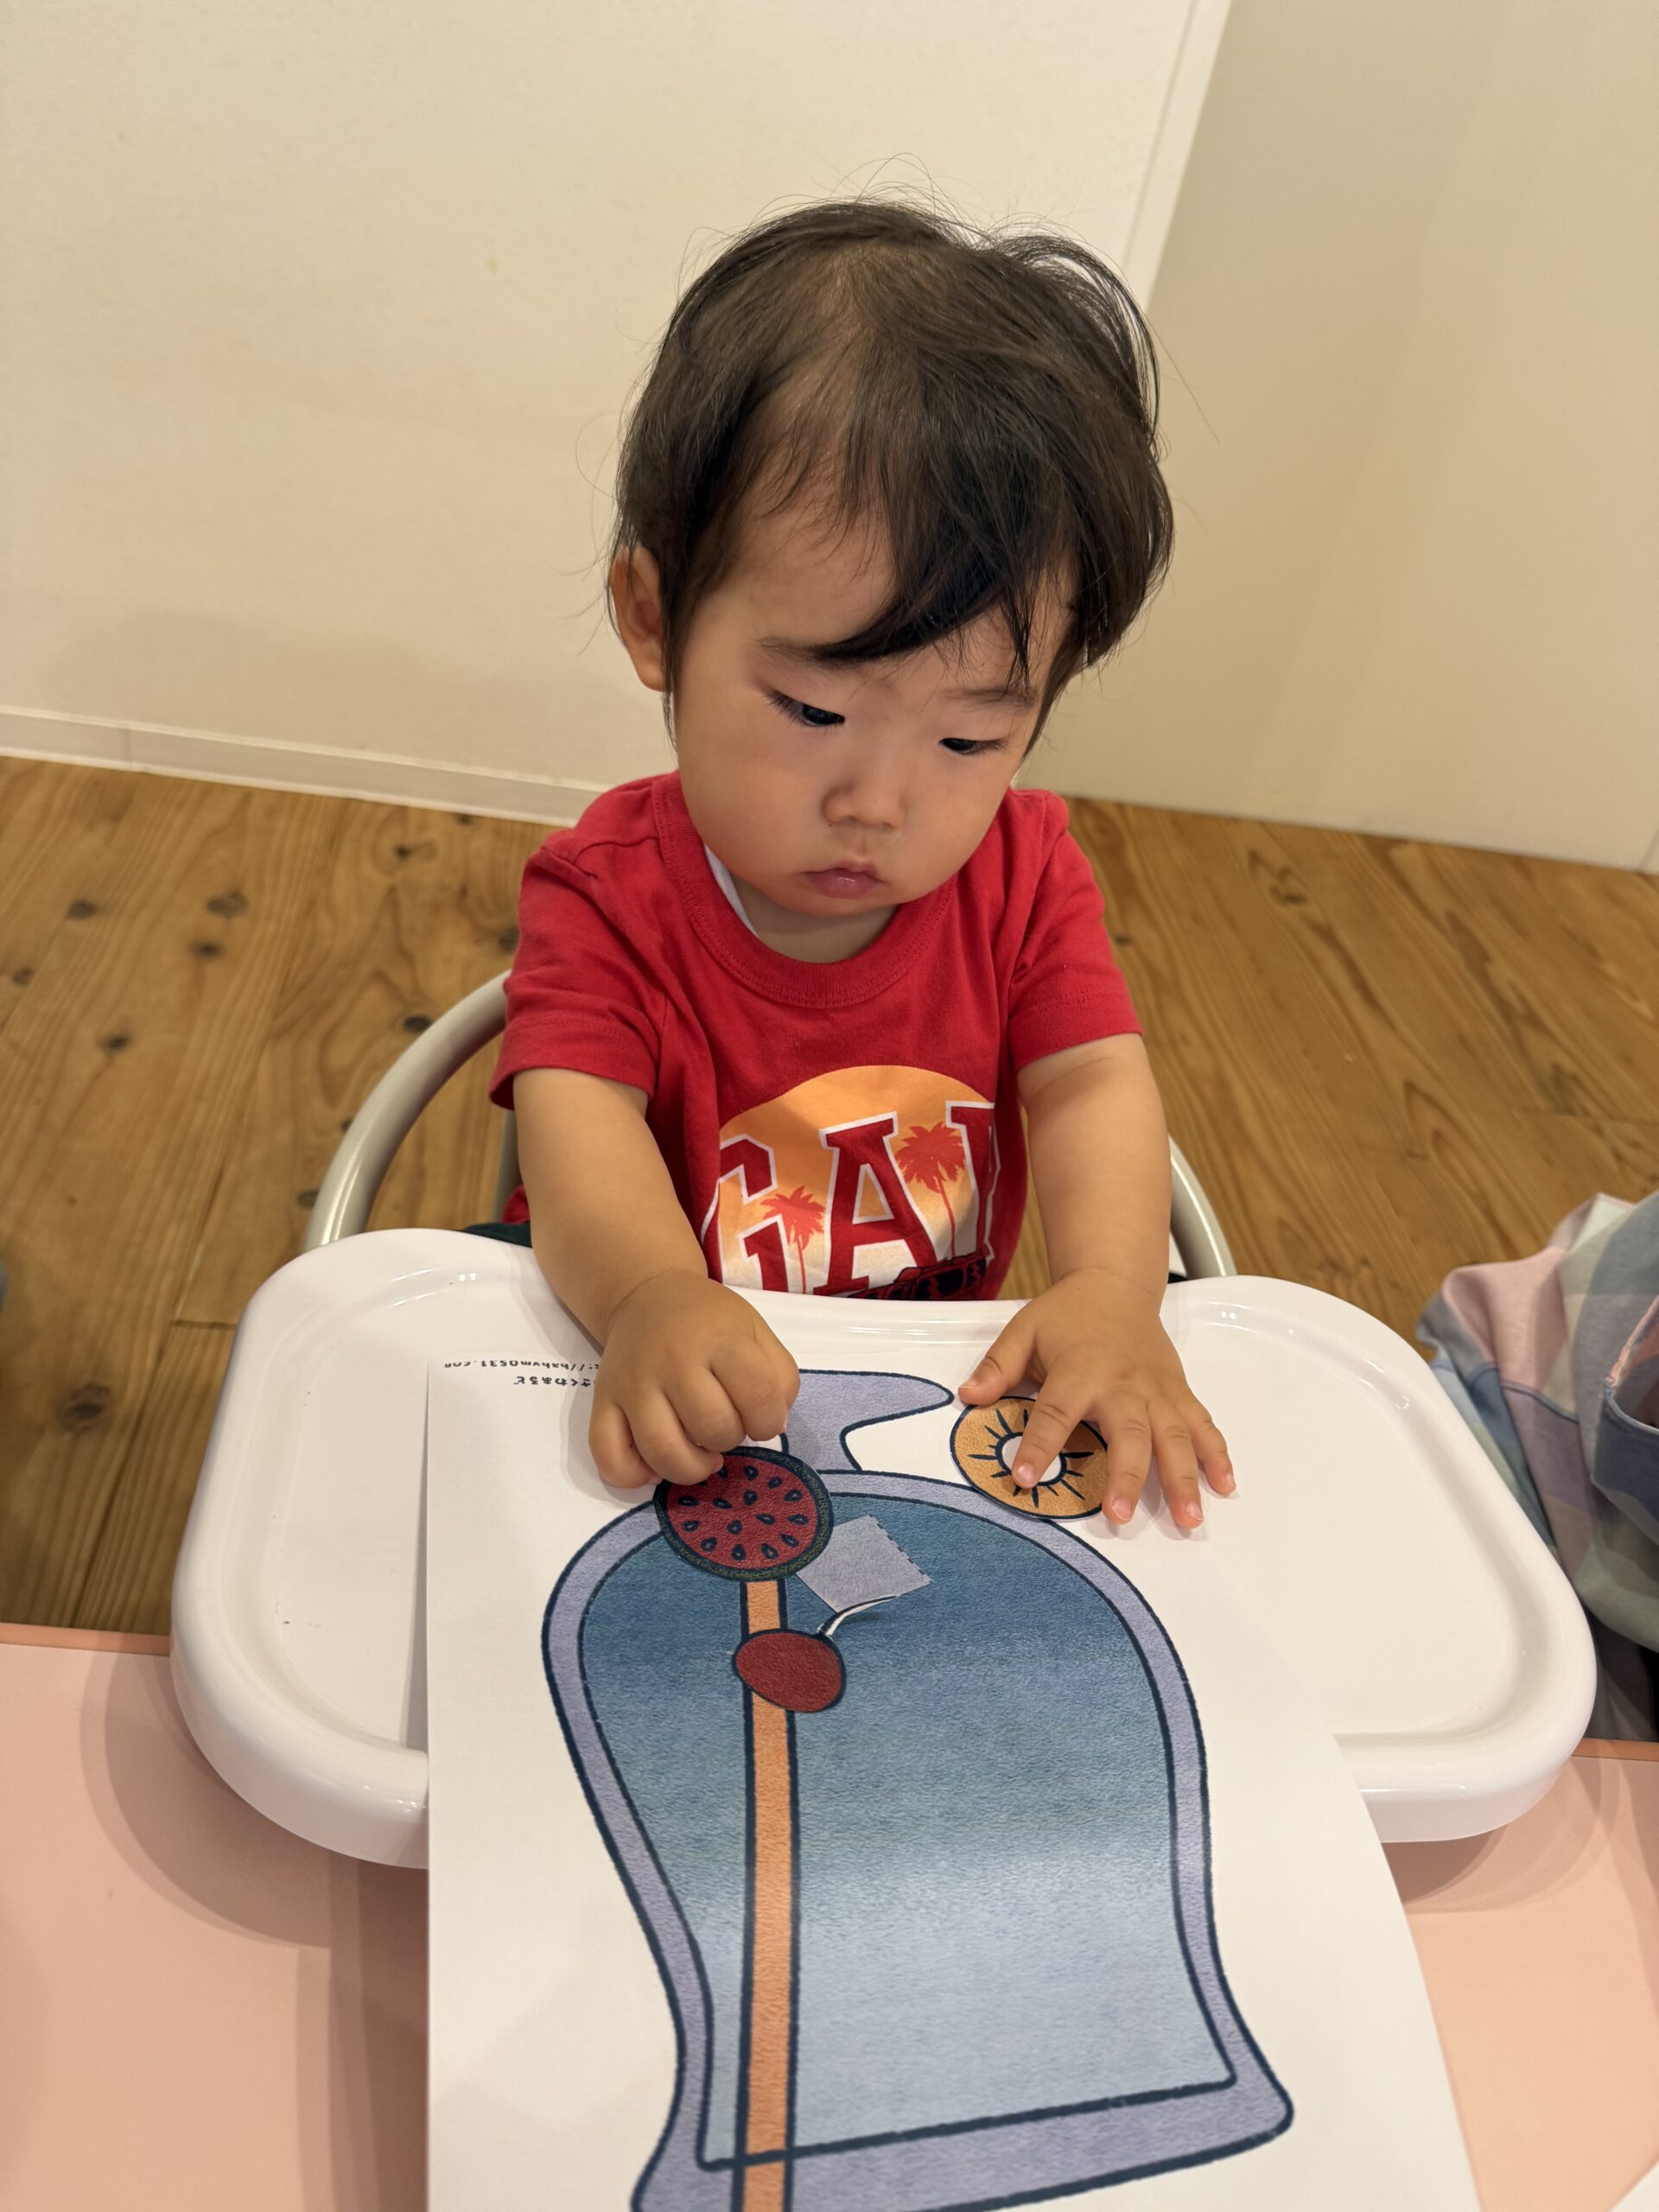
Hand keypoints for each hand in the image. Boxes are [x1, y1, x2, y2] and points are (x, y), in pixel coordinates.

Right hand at [588, 1271, 800, 1487]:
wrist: (649, 1296)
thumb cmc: (710, 1321)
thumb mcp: (757, 1331)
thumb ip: (780, 1377)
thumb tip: (773, 1425)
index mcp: (718, 1338)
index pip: (757, 1396)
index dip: (769, 1422)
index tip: (762, 1419)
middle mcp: (671, 1360)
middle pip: (712, 1427)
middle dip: (730, 1439)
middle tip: (727, 1427)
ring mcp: (632, 1383)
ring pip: (662, 1451)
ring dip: (692, 1467)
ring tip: (702, 1455)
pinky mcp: (603, 1402)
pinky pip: (609, 1457)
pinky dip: (633, 1477)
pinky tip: (655, 1466)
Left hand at [956, 1268, 1233, 1528]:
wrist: (1116, 1283)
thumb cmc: (1067, 1314)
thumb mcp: (1023, 1331)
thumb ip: (997, 1367)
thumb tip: (968, 1396)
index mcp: (1079, 1370)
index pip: (1055, 1413)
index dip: (1040, 1446)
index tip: (1025, 1479)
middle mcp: (1123, 1383)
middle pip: (1128, 1432)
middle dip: (1127, 1475)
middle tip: (1120, 1516)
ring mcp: (1156, 1390)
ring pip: (1175, 1435)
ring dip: (1183, 1477)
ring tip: (1188, 1520)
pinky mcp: (1178, 1392)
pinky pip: (1202, 1424)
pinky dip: (1217, 1454)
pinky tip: (1225, 1486)